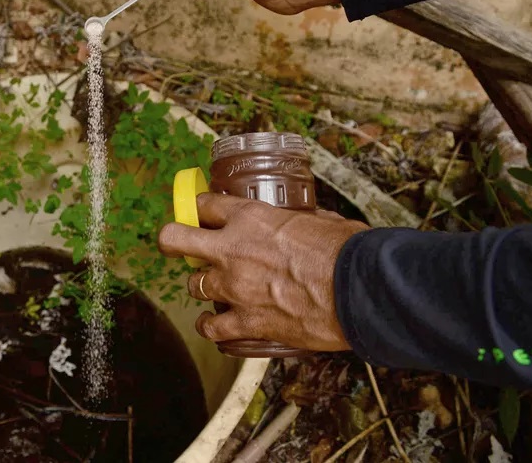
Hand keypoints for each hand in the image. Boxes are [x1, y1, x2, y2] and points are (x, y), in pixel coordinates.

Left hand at [158, 193, 368, 350]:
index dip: (200, 208)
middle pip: (175, 238)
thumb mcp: (320, 220)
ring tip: (217, 289)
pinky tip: (216, 324)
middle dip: (172, 240)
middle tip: (178, 244)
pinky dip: (211, 326)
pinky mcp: (246, 322)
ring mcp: (234, 287)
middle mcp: (233, 249)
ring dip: (203, 286)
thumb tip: (308, 222)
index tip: (203, 214)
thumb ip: (301, 220)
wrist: (359, 292)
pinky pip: (211, 327)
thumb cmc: (348, 252)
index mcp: (251, 217)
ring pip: (193, 285)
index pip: (205, 204)